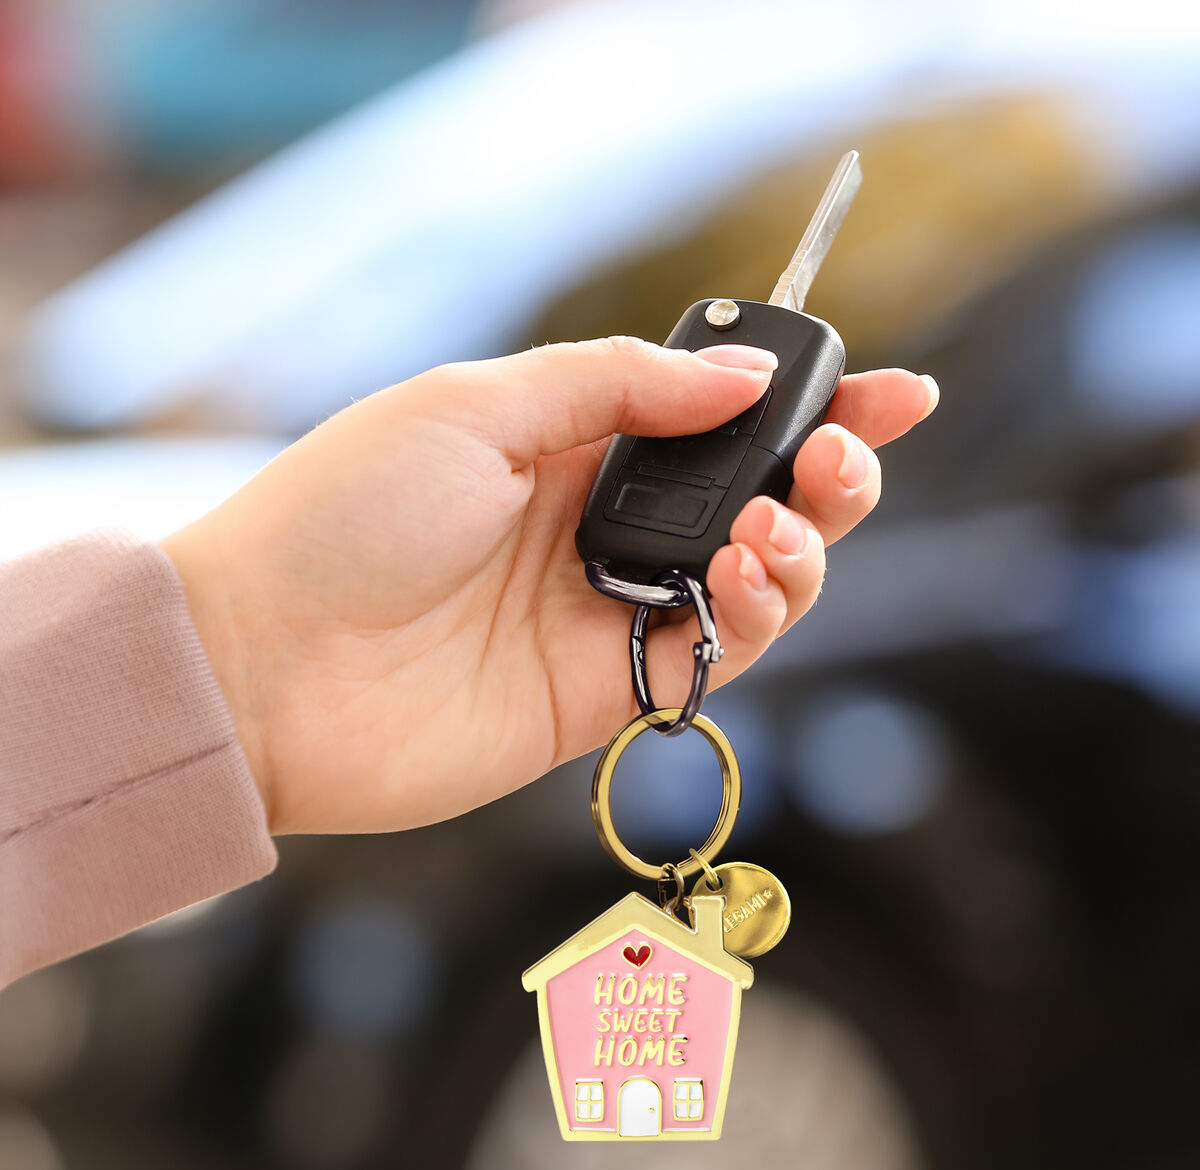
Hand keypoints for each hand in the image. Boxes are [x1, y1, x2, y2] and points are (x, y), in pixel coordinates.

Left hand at [162, 338, 936, 834]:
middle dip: (828, 473)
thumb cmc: (345, 516)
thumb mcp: (478, 407)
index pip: (713, 414)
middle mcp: (598, 526)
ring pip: (756, 579)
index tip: (891, 388)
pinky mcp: (605, 693)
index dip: (806, 400)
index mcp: (567, 442)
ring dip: (799, 546)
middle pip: (755, 498)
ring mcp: (606, 611)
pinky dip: (756, 614)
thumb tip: (742, 378)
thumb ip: (616, 386)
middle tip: (844, 456)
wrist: (265, 666)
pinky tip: (738, 575)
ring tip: (771, 526)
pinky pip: (718, 653)